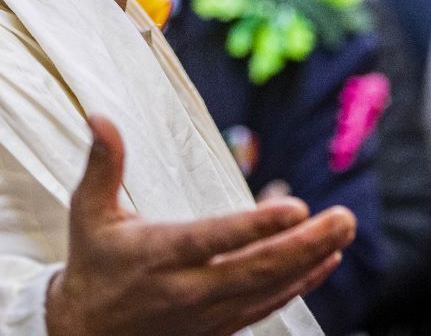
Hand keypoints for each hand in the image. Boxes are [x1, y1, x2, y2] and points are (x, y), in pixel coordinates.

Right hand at [46, 115, 354, 335]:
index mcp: (158, 254)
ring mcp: (208, 313)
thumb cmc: (93, 264)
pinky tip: (325, 262)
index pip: (214, 239)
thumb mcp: (88, 212)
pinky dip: (300, 284)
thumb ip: (103, 163)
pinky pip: (267, 306)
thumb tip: (100, 116)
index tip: (295, 206)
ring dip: (312, 261)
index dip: (255, 225)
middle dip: (306, 243)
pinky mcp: (219, 326)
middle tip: (344, 218)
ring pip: (269, 289)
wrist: (86, 335)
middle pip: (257, 269)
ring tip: (344, 231)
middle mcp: (189, 288)